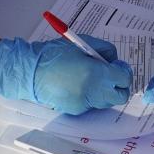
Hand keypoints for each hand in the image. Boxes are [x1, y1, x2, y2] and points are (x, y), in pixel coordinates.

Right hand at [0, 36, 131, 114]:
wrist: (29, 71)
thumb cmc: (54, 53)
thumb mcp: (82, 43)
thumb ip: (104, 50)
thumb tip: (115, 60)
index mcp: (95, 73)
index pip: (124, 79)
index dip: (124, 72)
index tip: (118, 66)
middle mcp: (92, 91)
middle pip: (121, 96)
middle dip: (120, 86)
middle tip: (111, 75)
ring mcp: (83, 103)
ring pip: (106, 101)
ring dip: (105, 91)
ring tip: (91, 78)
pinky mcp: (75, 110)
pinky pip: (91, 104)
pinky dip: (90, 95)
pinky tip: (77, 85)